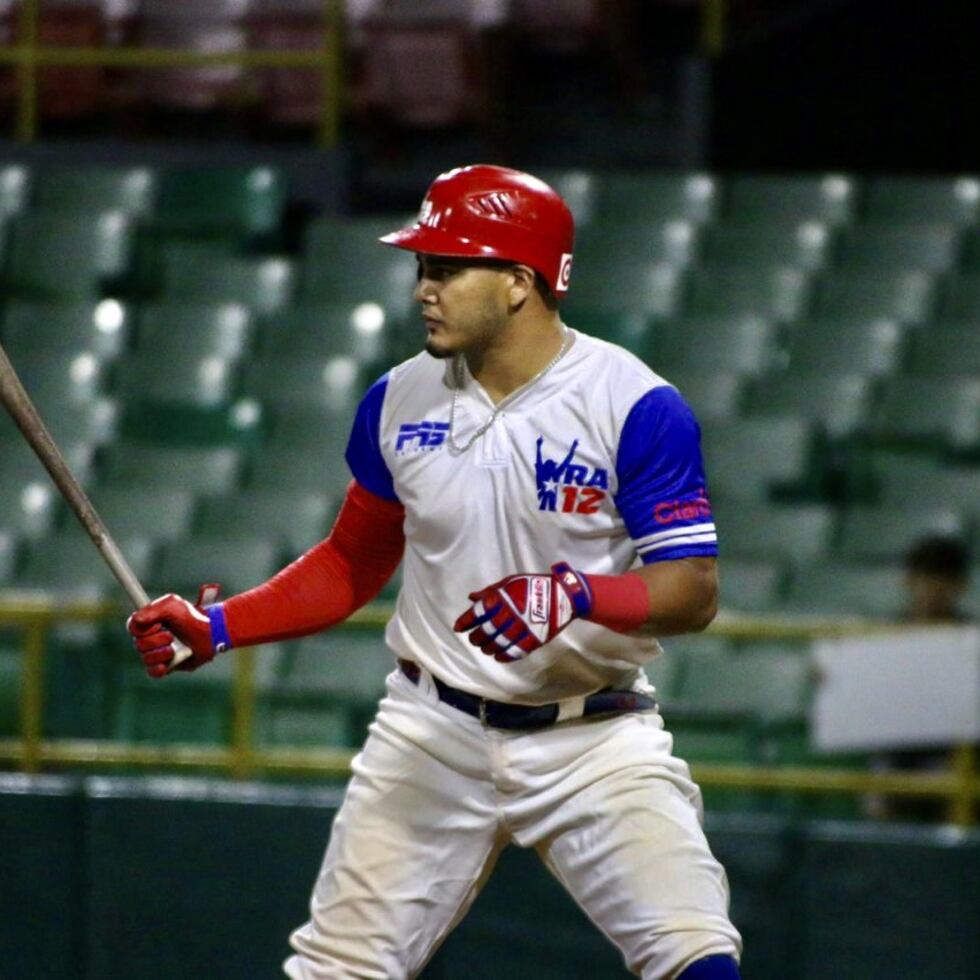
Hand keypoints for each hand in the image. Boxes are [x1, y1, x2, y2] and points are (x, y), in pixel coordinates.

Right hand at [127, 585, 221, 677]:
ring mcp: (158, 652)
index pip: (132, 627)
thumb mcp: (173, 606)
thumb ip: (153, 610)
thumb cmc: (192, 617)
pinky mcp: (166, 665)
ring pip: (145, 658)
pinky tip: (166, 666)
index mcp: (150, 622)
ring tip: (174, 649)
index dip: (141, 629)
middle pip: (138, 644)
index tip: (158, 625)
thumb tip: (136, 620)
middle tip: (171, 636)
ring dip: (160, 653)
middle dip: (155, 641)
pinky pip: (153, 672)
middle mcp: (151, 637)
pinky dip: (158, 669)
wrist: (211, 633)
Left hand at [453, 562, 592, 661]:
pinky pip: (517, 651)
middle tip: (474, 640)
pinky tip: (499, 656)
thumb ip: (490, 591)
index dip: (466, 621)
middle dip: (476, 637)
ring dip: (488, 648)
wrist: (565, 594)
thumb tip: (471, 598)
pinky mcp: (536, 638)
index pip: (479, 612)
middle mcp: (512, 612)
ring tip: (485, 648)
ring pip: (499, 643)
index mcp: (504, 597)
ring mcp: (524, 626)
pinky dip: (505, 655)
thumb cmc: (534, 585)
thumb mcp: (510, 582)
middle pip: (487, 631)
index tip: (458, 628)